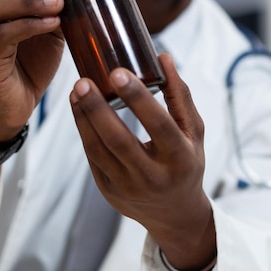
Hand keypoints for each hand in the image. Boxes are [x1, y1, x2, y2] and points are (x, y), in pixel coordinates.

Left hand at [70, 54, 216, 270]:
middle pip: (119, 141)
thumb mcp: (193, 132)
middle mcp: (153, 176)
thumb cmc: (186, 162)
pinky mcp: (109, 191)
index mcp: (180, 158)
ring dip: (84, 118)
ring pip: (99, 150)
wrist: (174, 213)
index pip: (158, 125)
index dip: (137, 98)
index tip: (118, 72)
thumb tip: (163, 57)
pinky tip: (79, 109)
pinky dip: (84, 131)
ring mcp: (128, 187)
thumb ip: (180, 95)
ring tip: (77, 90)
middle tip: (83, 81)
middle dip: (97, 109)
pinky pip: (92, 158)